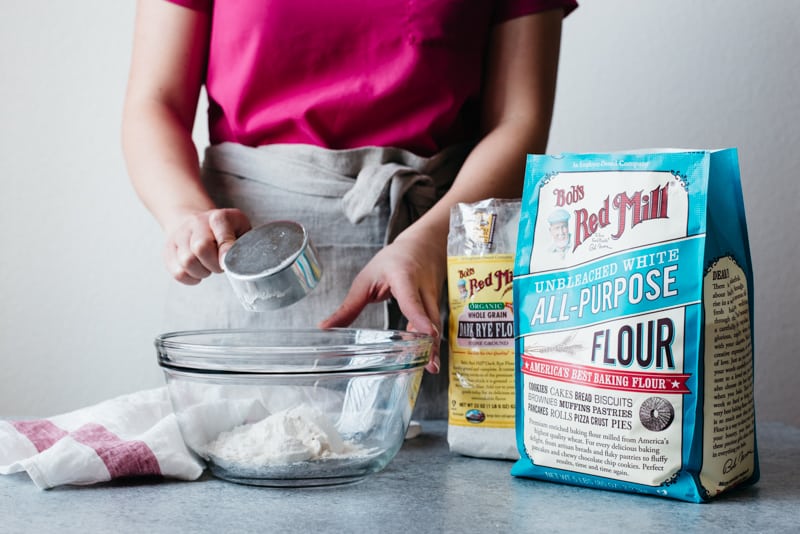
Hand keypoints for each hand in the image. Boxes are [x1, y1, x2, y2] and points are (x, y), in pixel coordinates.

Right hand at [163, 208, 251, 284]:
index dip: (226, 254)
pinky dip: (190, 278)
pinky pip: (178, 272)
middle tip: (220, 266)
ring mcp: (180, 235)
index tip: (228, 264)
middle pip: (200, 248)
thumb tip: (246, 263)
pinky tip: (198, 272)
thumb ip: (245, 244)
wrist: (193, 220)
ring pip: (187, 262)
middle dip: (213, 265)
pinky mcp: (169, 250)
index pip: (222, 237)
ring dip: (202, 272)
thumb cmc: (224, 230)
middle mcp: (196, 223)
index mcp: (218, 217)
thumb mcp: (240, 229)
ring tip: (208, 266)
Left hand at [319, 232, 444, 373]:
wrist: (425, 244)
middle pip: (429, 317)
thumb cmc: (394, 260)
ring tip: (430, 367)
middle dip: (430, 342)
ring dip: (434, 346)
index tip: (425, 333)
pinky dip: (431, 342)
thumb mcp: (367, 279)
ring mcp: (434, 296)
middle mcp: (423, 288)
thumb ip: (349, 306)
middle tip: (429, 364)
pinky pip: (435, 324)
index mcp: (404, 277)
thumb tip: (325, 328)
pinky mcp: (437, 305)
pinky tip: (427, 358)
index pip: (411, 299)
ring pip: (435, 324)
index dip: (418, 317)